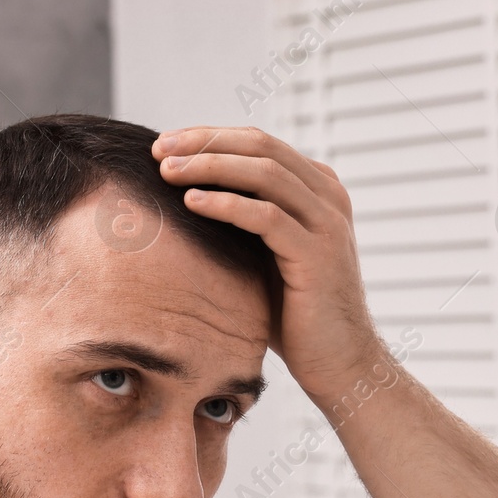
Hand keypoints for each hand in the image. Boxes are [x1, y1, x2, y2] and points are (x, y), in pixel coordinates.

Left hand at [153, 126, 383, 399]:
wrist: (338, 361)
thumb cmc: (294, 313)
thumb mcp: (266, 253)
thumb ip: (244, 219)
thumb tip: (184, 193)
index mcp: (318, 190)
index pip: (260, 143)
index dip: (210, 137)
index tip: (165, 145)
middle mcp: (328, 198)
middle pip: (261, 147)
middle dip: (205, 142)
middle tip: (160, 149)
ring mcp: (327, 224)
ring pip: (264, 173)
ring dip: (210, 166)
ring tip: (168, 171)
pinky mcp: (318, 254)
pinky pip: (266, 216)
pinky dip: (225, 204)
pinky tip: (192, 202)